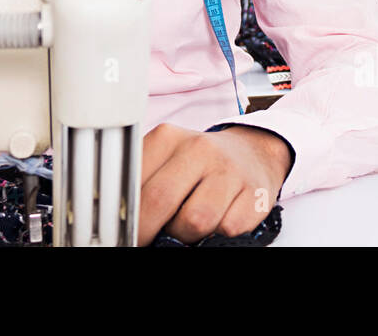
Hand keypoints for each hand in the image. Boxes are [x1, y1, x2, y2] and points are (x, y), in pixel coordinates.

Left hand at [137, 123, 291, 246]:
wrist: (253, 151)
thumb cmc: (201, 162)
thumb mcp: (166, 158)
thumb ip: (143, 181)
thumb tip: (122, 217)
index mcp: (168, 138)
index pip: (134, 183)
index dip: (128, 215)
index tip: (125, 228)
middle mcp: (199, 149)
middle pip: (160, 201)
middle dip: (148, 230)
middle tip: (147, 238)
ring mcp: (229, 171)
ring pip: (194, 221)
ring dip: (187, 234)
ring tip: (187, 225)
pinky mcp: (255, 194)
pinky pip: (227, 229)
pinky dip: (218, 232)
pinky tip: (217, 218)